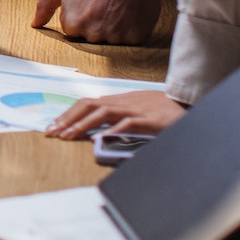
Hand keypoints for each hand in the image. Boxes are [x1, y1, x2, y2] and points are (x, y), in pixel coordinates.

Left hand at [31, 0, 163, 44]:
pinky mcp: (135, 37)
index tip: (89, 1)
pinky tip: (130, 10)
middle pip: (92, 36)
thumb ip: (45, 5)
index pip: (73, 30)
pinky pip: (131, 38)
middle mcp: (92, 34)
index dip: (81, 14)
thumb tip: (34, 24)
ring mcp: (114, 37)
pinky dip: (132, 26)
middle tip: (104, 1)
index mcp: (71, 24)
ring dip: (115, 25)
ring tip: (118, 4)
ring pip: (112, 38)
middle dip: (97, 22)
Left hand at [45, 90, 185, 139]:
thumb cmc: (161, 108)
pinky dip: (112, 131)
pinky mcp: (148, 121)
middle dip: (68, 118)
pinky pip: (126, 125)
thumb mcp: (135, 109)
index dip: (68, 114)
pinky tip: (100, 139)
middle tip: (52, 132)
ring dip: (83, 124)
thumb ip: (117, 116)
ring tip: (68, 135)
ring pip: (102, 113)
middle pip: (88, 105)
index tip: (53, 126)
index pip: (86, 103)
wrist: (188, 103)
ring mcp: (134, 110)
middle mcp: (122, 102)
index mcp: (117, 100)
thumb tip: (98, 128)